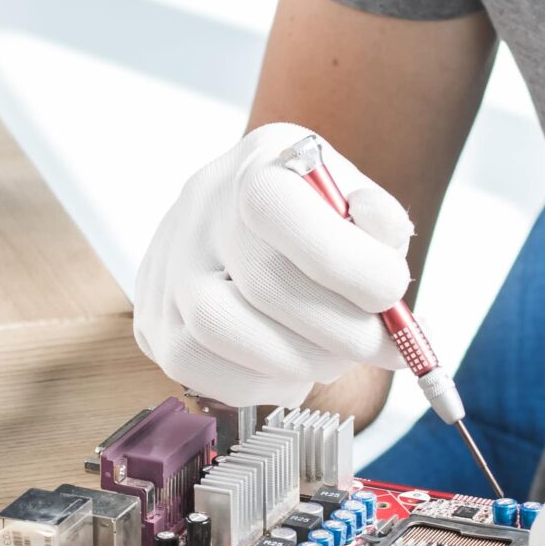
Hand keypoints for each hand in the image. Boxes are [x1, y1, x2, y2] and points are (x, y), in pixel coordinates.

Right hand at [133, 123, 413, 408]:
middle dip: (340, 330)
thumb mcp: (358, 197)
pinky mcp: (151, 319)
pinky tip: (290, 367)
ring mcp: (166, 265)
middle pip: (262, 285)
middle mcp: (200, 209)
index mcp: (258, 164)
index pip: (281, 210)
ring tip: (334, 356)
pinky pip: (195, 367)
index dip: (347, 263)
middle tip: (380, 345)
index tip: (392, 292)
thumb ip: (381, 220)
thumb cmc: (315, 215)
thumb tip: (383, 248)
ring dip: (297, 360)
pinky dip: (257, 381)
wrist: (247, 223)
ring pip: (217, 331)